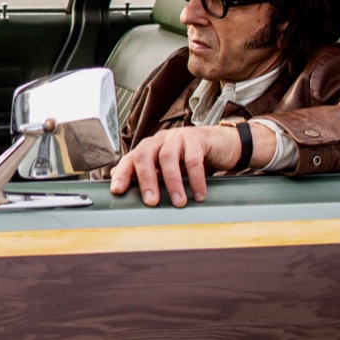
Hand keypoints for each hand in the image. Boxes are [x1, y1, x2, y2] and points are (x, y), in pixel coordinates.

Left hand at [109, 125, 251, 206]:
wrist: (222, 143)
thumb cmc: (190, 156)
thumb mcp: (168, 166)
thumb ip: (148, 172)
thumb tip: (118, 179)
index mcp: (149, 147)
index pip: (130, 158)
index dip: (122, 174)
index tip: (117, 191)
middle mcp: (160, 140)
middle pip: (144, 155)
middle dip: (146, 180)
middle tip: (151, 201)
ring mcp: (177, 137)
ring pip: (168, 157)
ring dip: (172, 182)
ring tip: (179, 202)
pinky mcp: (197, 138)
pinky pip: (193, 159)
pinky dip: (195, 178)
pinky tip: (198, 194)